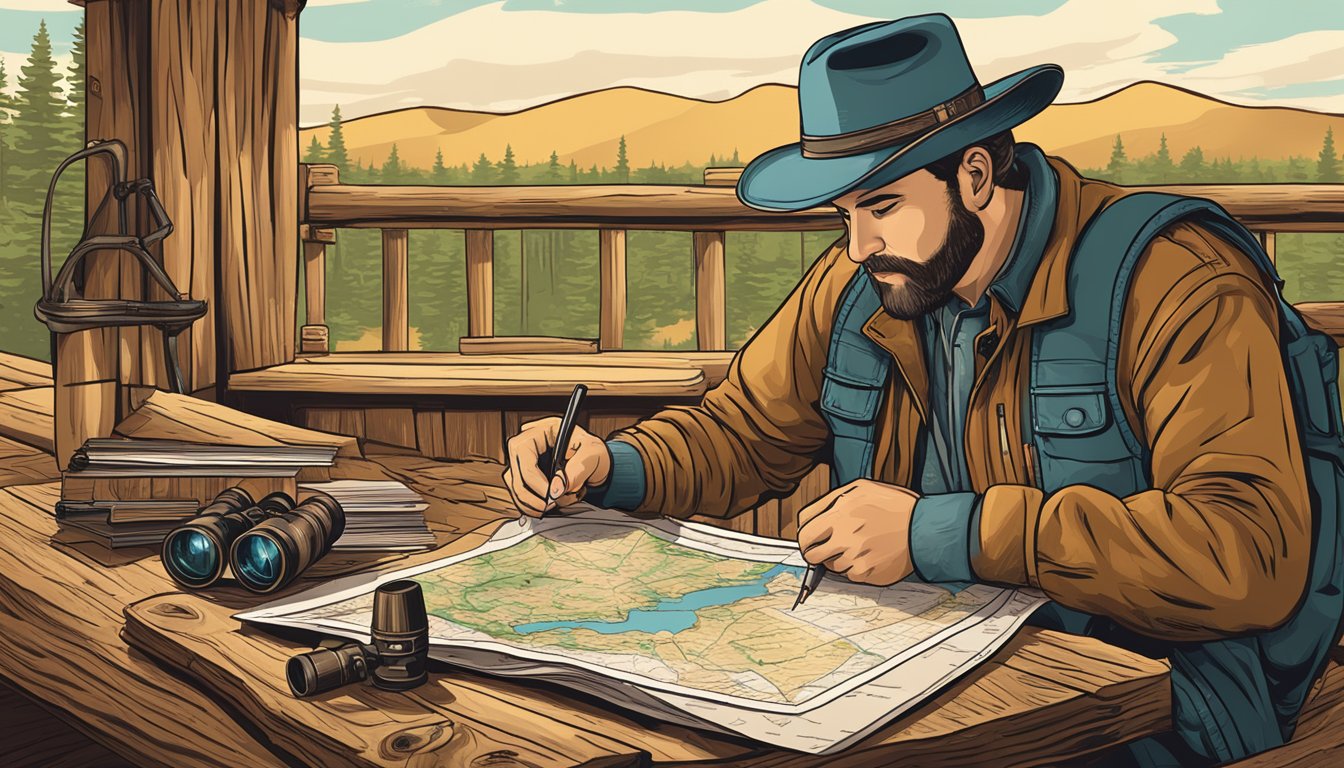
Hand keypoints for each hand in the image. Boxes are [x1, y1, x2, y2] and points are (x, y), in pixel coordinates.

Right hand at [503, 417, 611, 517]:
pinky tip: (544, 508)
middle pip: (515, 472)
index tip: (548, 494)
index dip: (532, 477)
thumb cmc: (594, 452)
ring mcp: (525, 461)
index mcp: (543, 429)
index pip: (524, 452)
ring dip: (532, 503)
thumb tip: (557, 488)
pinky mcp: (526, 476)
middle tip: (549, 505)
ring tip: (552, 505)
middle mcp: (529, 444)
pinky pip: (519, 494)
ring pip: (515, 486)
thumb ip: (576, 470)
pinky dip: (531, 506)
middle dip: (531, 495)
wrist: (597, 464)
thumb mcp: (592, 454)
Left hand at [796, 479, 916, 585]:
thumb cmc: (895, 506)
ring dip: (839, 559)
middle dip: (815, 551)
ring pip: (830, 566)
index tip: (813, 538)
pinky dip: (856, 568)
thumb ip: (830, 501)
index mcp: (839, 512)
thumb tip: (807, 518)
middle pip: (810, 553)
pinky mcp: (865, 573)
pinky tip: (871, 556)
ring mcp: (854, 556)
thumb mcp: (861, 488)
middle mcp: (843, 535)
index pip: (804, 531)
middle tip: (828, 547)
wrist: (925, 529)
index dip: (807, 536)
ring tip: (859, 547)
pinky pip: (849, 575)